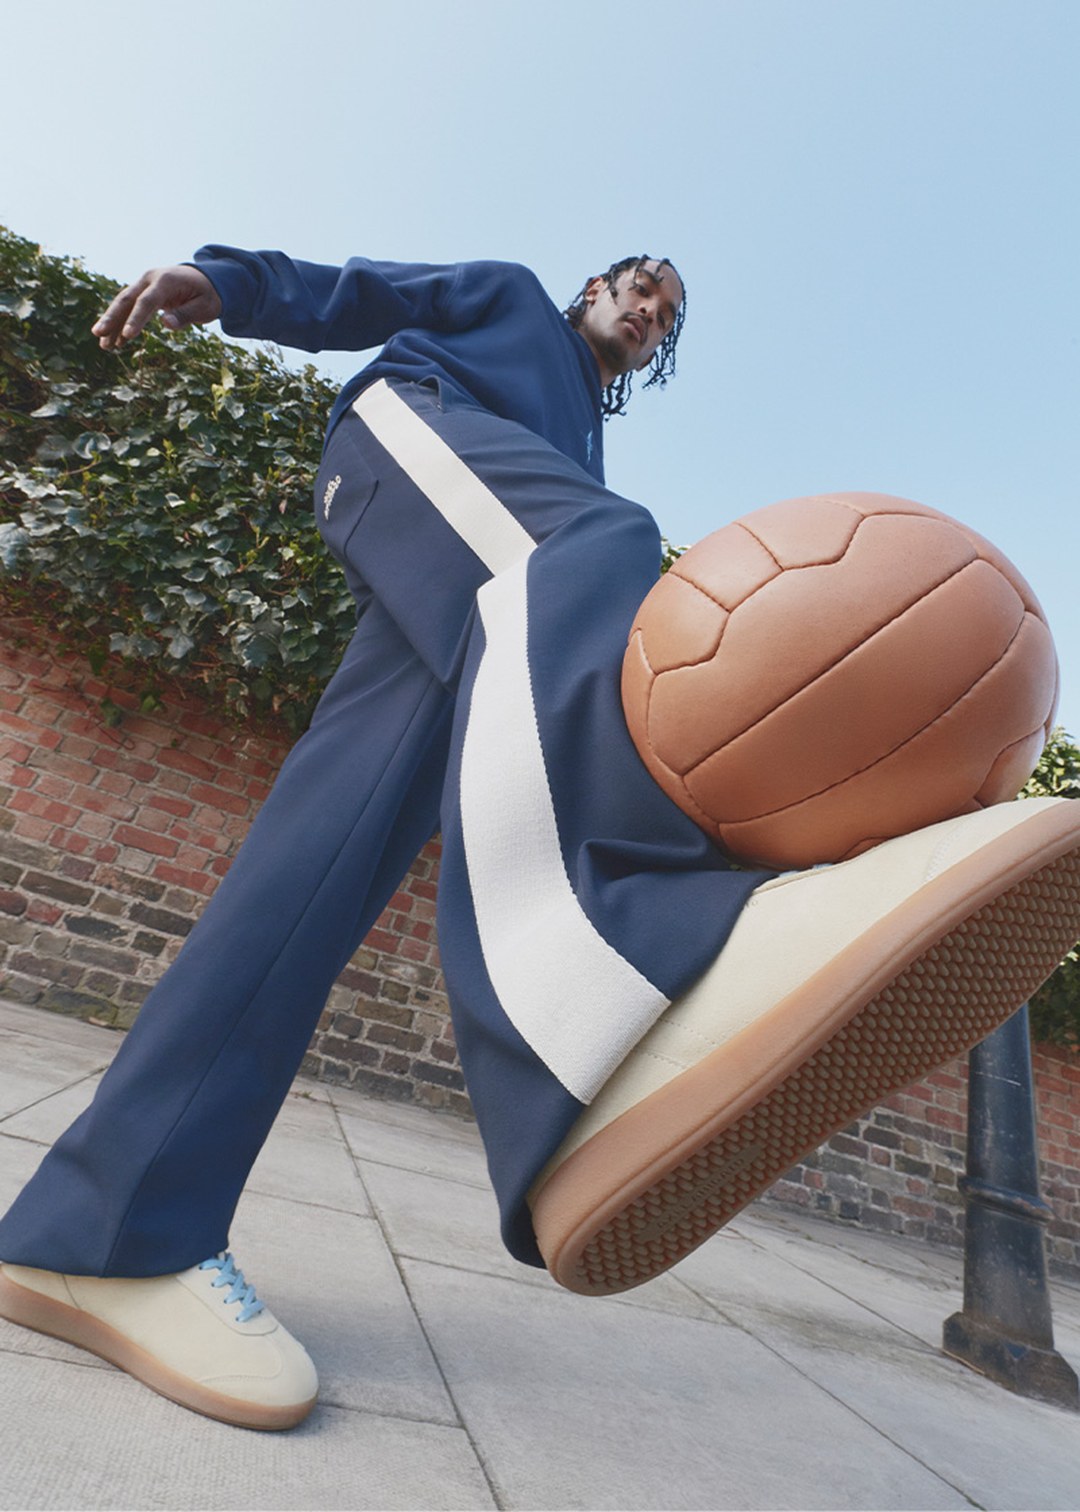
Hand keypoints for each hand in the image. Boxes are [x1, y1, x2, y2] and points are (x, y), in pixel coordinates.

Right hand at [92, 265, 222, 349]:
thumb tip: (165, 324)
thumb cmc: (208, 294)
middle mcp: (150, 279)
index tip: (128, 336)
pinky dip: (122, 324)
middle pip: (127, 299)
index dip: (136, 318)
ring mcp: (145, 285)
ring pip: (124, 304)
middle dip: (112, 318)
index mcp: (165, 281)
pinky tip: (116, 342)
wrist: (206, 278)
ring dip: (112, 323)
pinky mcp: (143, 293)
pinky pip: (130, 308)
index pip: (147, 301)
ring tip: (103, 346)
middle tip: (98, 334)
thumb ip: (185, 314)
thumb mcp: (205, 306)